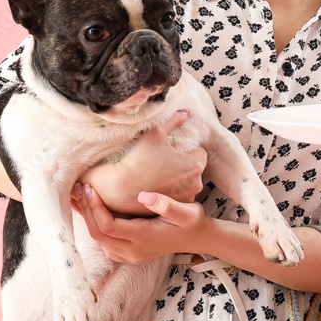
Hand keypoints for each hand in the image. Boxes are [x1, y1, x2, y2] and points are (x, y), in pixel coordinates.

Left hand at [69, 184, 211, 263]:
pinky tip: (92, 211)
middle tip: (80, 188)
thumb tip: (143, 195)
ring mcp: (130, 256)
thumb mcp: (186, 211)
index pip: (108, 226)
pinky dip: (95, 227)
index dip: (95, 208)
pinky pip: (105, 244)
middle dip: (86, 211)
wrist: (197, 238)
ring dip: (88, 219)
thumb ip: (167, 204)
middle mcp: (134, 251)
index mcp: (144, 237)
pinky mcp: (129, 256)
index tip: (90, 188)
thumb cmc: (192, 221)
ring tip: (81, 197)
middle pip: (98, 234)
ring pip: (99, 241)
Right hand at [79, 110, 207, 216]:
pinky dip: (174, 190)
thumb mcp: (155, 133)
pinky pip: (181, 194)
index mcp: (195, 164)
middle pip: (196, 167)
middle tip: (167, 160)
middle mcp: (196, 183)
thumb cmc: (139, 159)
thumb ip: (173, 120)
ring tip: (163, 173)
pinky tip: (161, 185)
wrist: (121, 188)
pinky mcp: (177, 208)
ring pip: (189, 182)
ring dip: (181, 177)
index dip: (187, 149)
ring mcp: (188, 198)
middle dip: (185, 163)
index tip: (174, 150)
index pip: (200, 152)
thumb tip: (186, 112)